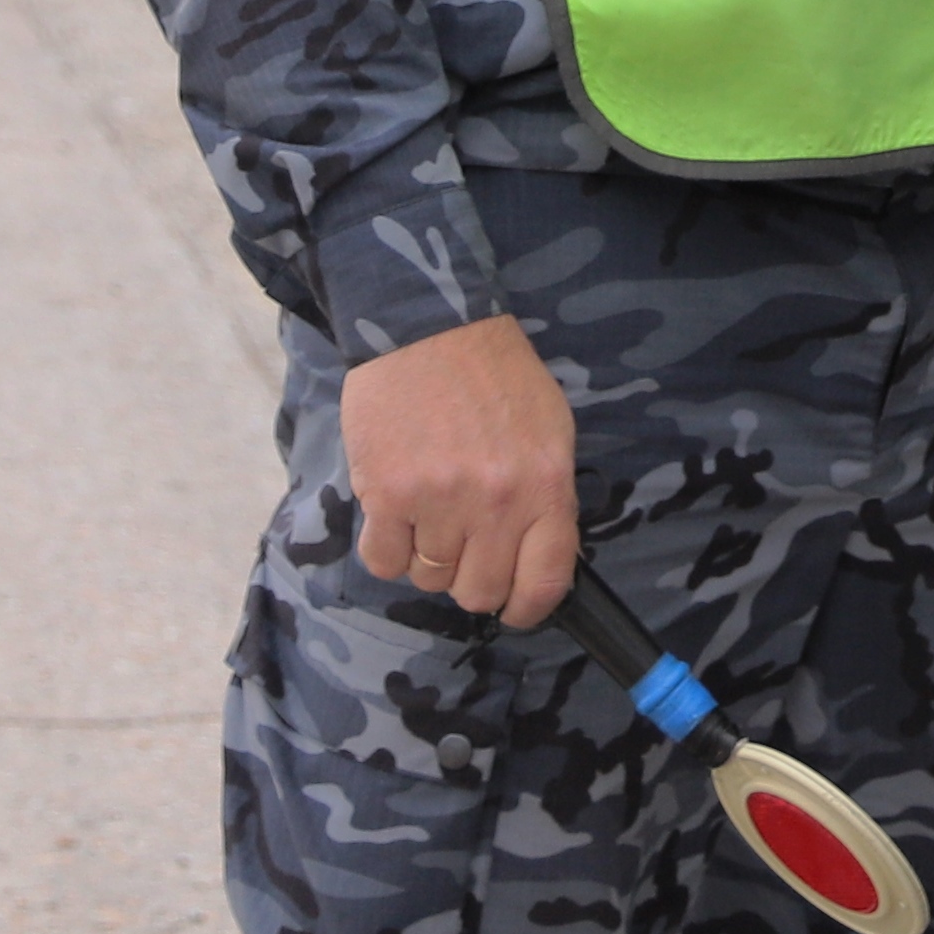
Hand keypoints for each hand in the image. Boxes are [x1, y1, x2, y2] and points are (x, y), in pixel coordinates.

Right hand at [344, 313, 580, 625]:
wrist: (430, 325)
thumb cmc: (496, 376)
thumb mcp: (550, 431)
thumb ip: (547, 498)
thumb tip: (538, 558)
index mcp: (545, 486)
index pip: (544, 582)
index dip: (528, 608)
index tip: (515, 607)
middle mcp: (496, 502)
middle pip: (479, 591)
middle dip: (471, 578)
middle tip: (463, 544)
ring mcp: (439, 500)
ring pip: (429, 578)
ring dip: (427, 556)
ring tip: (429, 508)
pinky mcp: (387, 494)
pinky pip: (383, 562)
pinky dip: (388, 547)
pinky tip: (396, 511)